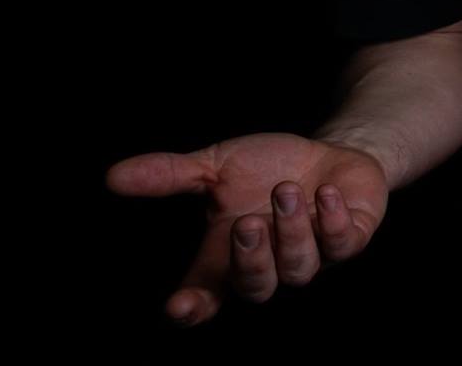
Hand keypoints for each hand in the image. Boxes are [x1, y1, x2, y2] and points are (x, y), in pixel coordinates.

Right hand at [106, 133, 388, 324]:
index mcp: (229, 259)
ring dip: (290, 229)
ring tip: (284, 190)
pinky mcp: (349, 241)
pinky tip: (325, 194)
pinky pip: (342, 245)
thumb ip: (169, 176)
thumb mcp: (215, 167)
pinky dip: (331, 221)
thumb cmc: (265, 168)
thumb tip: (112, 176)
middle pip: (256, 288)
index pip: (206, 297)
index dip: (192, 308)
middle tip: (247, 224)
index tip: (177, 307)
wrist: (327, 152)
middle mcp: (270, 266)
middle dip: (251, 259)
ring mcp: (312, 258)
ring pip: (299, 268)